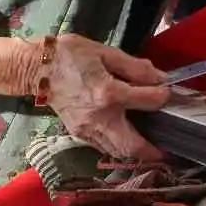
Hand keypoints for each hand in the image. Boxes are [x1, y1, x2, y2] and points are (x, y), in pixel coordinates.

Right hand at [42, 35, 171, 160]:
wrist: (36, 68)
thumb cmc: (71, 55)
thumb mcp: (105, 53)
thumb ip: (135, 67)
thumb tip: (159, 77)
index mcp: (108, 93)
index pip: (147, 101)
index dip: (163, 97)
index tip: (168, 93)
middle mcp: (99, 117)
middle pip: (131, 146)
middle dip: (152, 153)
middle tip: (167, 151)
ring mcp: (87, 129)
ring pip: (116, 152)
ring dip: (135, 153)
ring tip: (151, 148)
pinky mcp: (78, 133)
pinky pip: (102, 147)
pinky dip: (118, 147)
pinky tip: (127, 138)